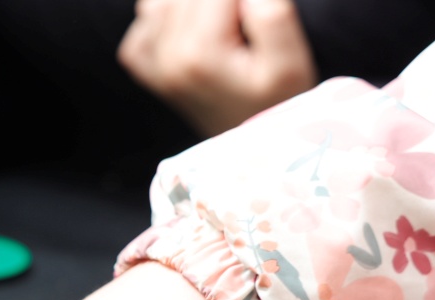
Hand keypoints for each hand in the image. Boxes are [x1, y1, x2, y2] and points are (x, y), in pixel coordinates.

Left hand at [117, 0, 316, 135]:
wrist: (251, 150)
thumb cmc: (276, 104)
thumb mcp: (289, 61)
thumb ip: (271, 13)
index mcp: (200, 52)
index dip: (243, 0)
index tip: (253, 18)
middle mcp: (166, 58)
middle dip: (220, 2)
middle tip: (240, 28)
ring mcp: (151, 65)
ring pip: (160, 1)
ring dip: (192, 5)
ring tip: (223, 27)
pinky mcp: (145, 69)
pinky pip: (144, 21)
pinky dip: (166, 16)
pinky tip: (195, 32)